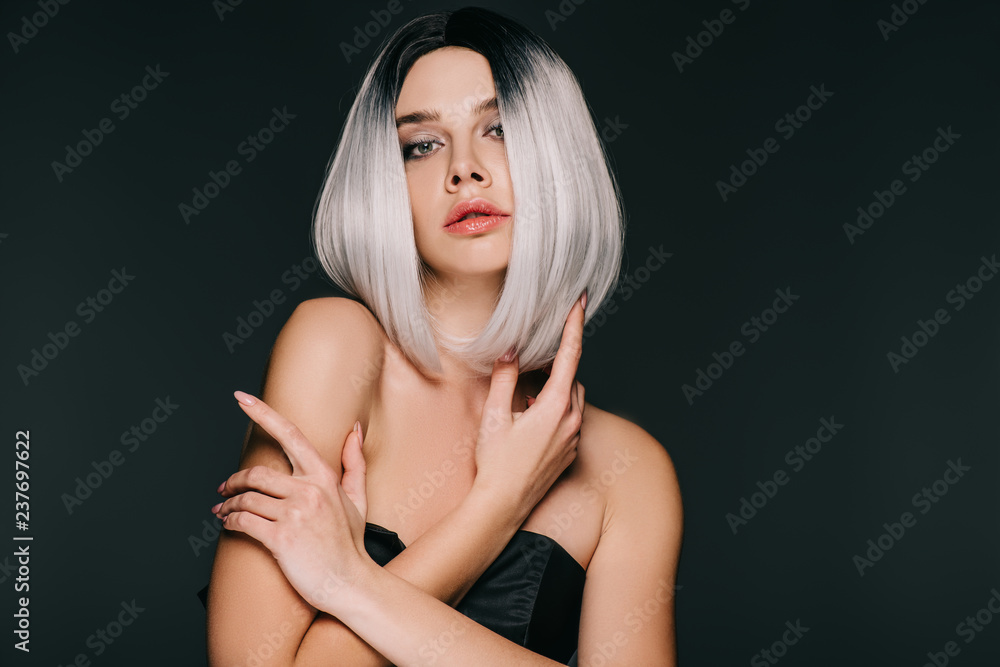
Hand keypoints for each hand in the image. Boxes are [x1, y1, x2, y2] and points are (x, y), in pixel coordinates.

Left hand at [212, 392, 369, 609]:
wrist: (350, 583)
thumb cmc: (350, 543)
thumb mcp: (358, 498)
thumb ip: (354, 461)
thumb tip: (354, 430)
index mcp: (323, 477)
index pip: (290, 434)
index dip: (262, 413)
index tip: (240, 398)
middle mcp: (309, 490)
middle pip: (257, 473)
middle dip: (234, 480)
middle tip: (224, 487)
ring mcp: (295, 514)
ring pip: (246, 498)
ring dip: (228, 504)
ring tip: (222, 510)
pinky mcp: (281, 537)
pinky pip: (243, 521)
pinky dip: (229, 521)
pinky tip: (227, 523)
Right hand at [473, 292, 586, 515]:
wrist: (503, 506)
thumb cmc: (496, 463)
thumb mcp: (494, 415)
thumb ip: (504, 379)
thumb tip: (510, 352)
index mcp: (555, 407)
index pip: (570, 356)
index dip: (574, 326)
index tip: (579, 304)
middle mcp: (571, 421)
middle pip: (572, 378)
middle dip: (558, 363)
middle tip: (537, 356)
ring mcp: (573, 438)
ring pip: (573, 399)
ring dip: (557, 388)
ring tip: (529, 389)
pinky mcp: (569, 452)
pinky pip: (570, 420)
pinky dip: (556, 409)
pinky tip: (532, 415)